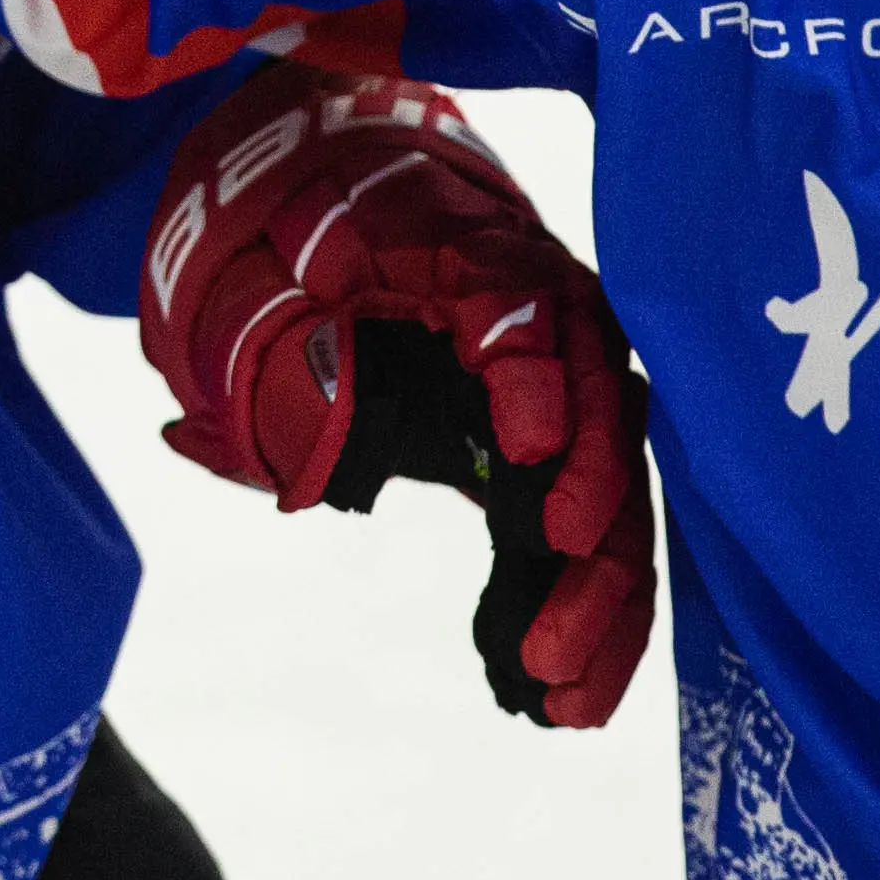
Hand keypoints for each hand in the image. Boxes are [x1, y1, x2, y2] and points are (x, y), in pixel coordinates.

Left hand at [142, 63, 657, 727]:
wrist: (332, 177)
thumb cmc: (300, 220)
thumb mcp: (266, 271)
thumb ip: (283, 350)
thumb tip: (295, 450)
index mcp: (475, 256)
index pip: (529, 317)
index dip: (539, 392)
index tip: (536, 476)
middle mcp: (545, 320)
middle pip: (602, 428)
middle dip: (589, 542)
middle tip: (551, 646)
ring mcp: (558, 384)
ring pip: (613, 493)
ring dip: (601, 602)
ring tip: (565, 701)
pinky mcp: (546, 440)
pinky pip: (586, 523)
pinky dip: (584, 603)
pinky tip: (564, 696)